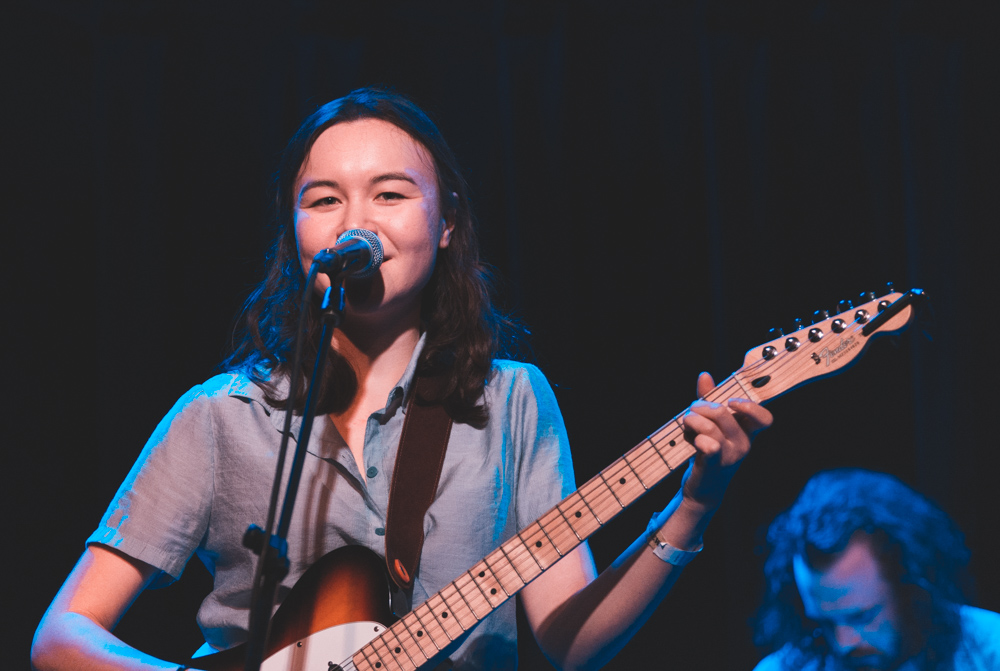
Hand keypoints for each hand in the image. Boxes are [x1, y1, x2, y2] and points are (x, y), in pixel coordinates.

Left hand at [679, 372, 771, 511]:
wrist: (702, 488)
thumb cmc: (707, 450)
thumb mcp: (710, 423)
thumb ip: (709, 399)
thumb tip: (705, 375)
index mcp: (747, 433)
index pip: (764, 418)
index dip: (749, 406)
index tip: (730, 402)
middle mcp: (744, 444)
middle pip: (722, 412)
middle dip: (700, 407)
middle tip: (691, 411)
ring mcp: (730, 456)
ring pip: (708, 425)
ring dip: (691, 420)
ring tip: (686, 424)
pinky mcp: (714, 464)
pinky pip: (706, 444)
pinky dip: (693, 437)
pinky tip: (691, 440)